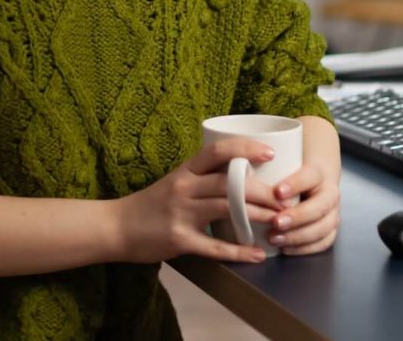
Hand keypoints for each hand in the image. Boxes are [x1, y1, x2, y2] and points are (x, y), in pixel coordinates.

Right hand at [114, 138, 283, 264]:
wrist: (117, 227)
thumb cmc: (151, 204)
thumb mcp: (175, 182)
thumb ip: (202, 178)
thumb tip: (240, 174)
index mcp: (185, 171)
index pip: (218, 151)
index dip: (245, 149)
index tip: (270, 154)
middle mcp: (184, 188)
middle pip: (229, 183)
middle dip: (261, 190)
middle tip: (284, 198)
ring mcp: (182, 214)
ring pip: (226, 209)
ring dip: (257, 215)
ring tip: (279, 221)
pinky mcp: (180, 240)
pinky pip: (214, 246)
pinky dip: (238, 251)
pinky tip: (257, 254)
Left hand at [264, 159, 340, 255]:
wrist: (314, 180)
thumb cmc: (292, 171)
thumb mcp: (284, 164)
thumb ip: (270, 168)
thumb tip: (243, 171)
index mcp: (319, 172)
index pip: (310, 176)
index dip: (295, 184)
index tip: (277, 192)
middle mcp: (329, 193)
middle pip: (319, 207)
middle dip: (298, 216)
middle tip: (275, 222)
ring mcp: (333, 213)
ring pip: (323, 228)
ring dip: (299, 236)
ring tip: (275, 238)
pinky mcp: (330, 230)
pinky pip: (323, 243)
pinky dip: (305, 248)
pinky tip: (286, 249)